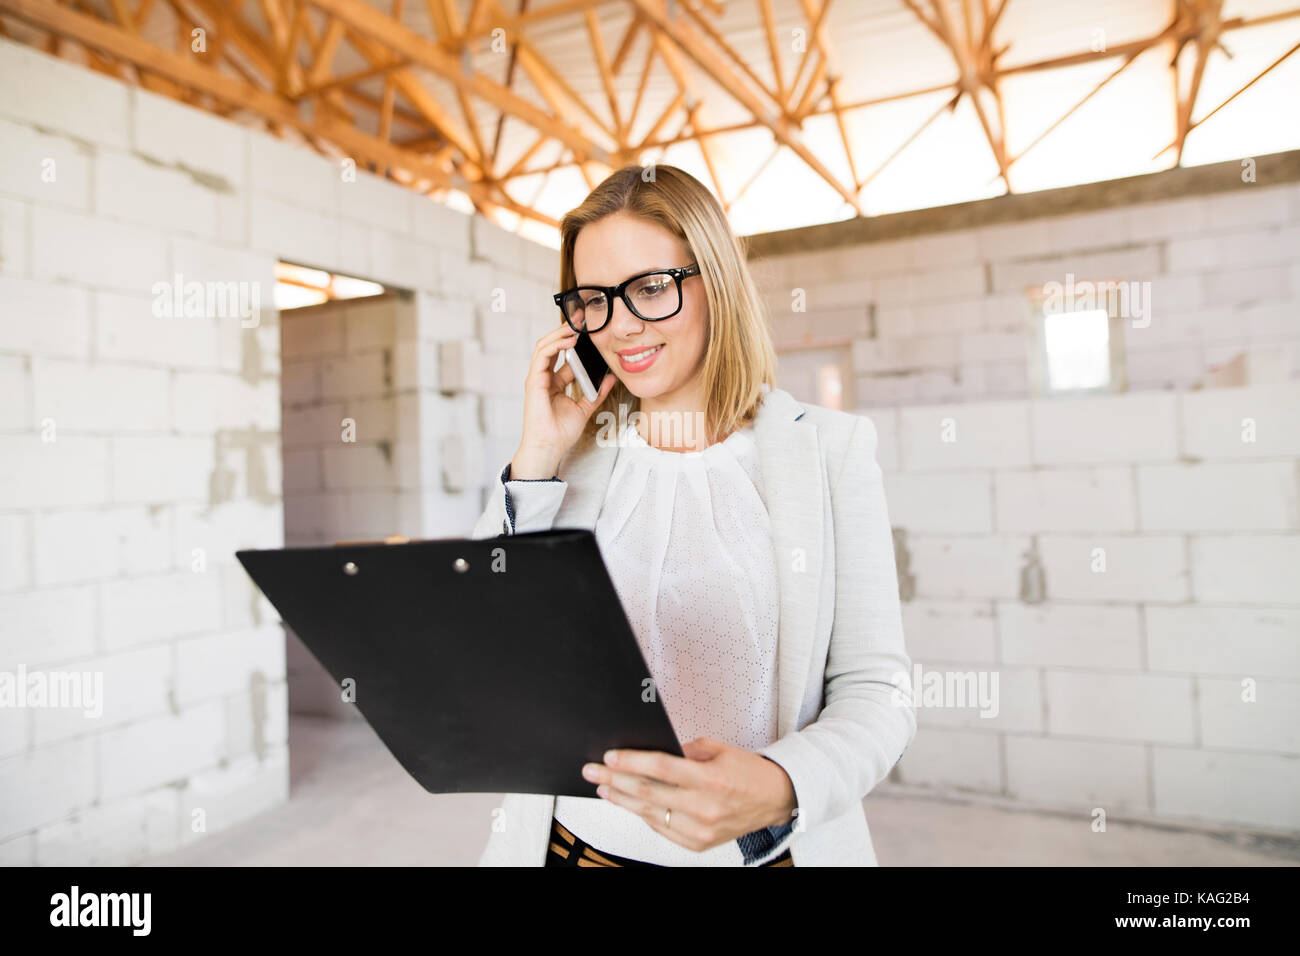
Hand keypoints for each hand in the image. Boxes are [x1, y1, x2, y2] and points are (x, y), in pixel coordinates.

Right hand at [515, 325, 616, 475]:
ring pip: (545, 346)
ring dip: (560, 333)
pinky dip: (555, 345)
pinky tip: (569, 340)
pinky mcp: (534, 382)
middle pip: (552, 345)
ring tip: (576, 326)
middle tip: (581, 317)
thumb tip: (611, 377)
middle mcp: (544, 377)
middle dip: (565, 329)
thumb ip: (596, 392)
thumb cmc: (561, 432)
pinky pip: (542, 356)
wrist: (550, 448)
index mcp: (554, 382)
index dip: (573, 340)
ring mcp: (537, 378)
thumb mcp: (585, 408)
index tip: (588, 328)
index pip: (562, 354)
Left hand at [581, 738, 797, 852]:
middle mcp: (704, 807)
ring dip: (622, 800)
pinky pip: (662, 828)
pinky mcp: (698, 844)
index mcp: (710, 779)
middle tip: (593, 771)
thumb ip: (684, 751)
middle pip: (648, 792)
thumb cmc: (747, 771)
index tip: (610, 757)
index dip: (631, 762)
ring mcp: (700, 830)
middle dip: (615, 780)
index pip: (661, 768)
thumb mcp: (718, 749)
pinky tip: (629, 803)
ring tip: (603, 789)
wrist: (774, 799)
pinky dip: (643, 815)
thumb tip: (650, 752)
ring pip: (650, 813)